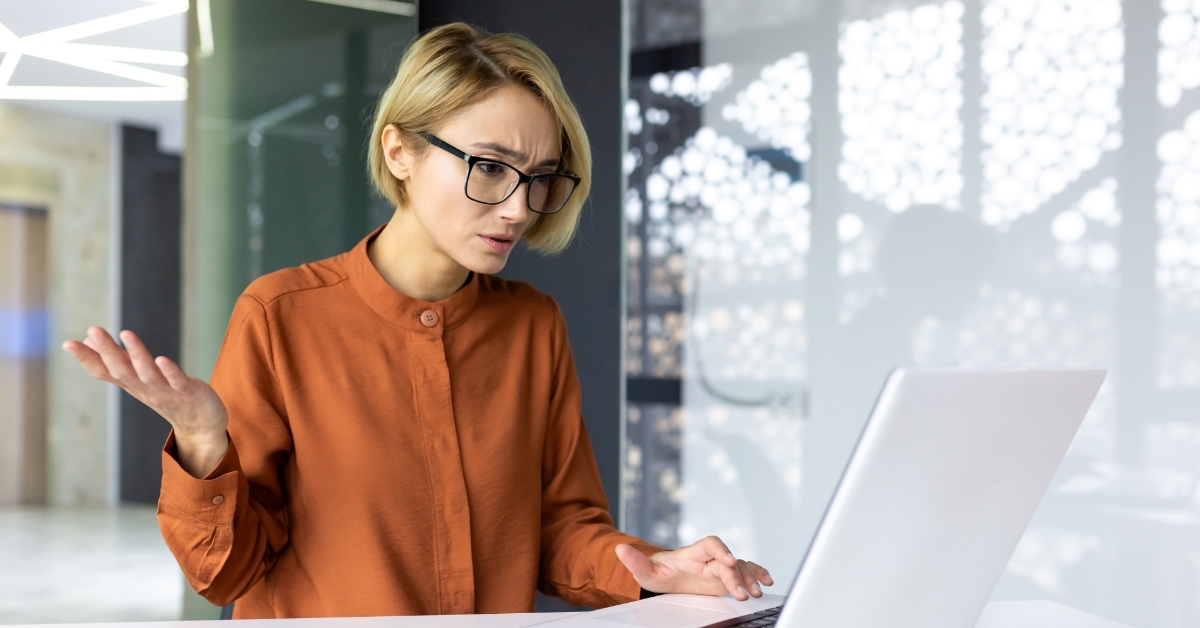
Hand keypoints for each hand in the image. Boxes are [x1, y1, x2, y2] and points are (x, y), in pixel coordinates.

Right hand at [63, 326, 228, 477]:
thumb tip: (88, 340)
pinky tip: (161, 358)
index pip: (104, 372)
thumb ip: (116, 362)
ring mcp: (166, 392)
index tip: (67, 343)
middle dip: (107, 350)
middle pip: (121, 370)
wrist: (202, 426)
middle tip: (93, 329)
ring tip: (125, 334)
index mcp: (131, 385)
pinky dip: (169, 371)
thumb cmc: (168, 397)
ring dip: (136, 354)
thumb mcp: (138, 380)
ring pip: (147, 374)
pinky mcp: (188, 392)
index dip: (87, 359)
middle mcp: (144, 389)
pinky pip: (177, 381)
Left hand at [616, 536, 772, 600]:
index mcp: (692, 553)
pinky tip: (766, 582)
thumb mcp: (643, 570)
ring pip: (740, 567)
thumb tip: (618, 549)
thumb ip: (634, 560)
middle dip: (737, 575)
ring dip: (749, 578)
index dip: (721, 550)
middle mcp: (709, 558)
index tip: (728, 561)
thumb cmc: (658, 572)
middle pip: (728, 560)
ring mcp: (719, 567)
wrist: (667, 577)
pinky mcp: (726, 577)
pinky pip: (745, 571)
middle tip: (741, 593)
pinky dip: (757, 574)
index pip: (711, 544)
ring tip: (755, 592)